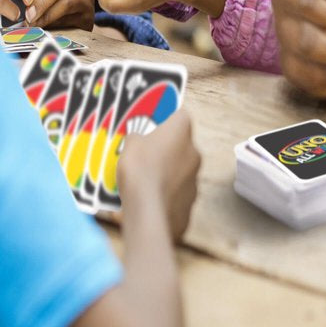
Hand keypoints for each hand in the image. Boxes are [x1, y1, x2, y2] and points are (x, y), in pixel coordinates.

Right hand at [118, 108, 199, 242]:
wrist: (148, 211)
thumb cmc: (139, 170)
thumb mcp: (129, 145)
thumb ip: (137, 138)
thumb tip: (139, 140)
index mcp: (181, 131)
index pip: (180, 115)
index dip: (166, 120)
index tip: (153, 126)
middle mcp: (194, 151)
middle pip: (181, 144)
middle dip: (166, 148)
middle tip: (146, 154)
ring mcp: (195, 178)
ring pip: (181, 169)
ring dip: (168, 172)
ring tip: (146, 180)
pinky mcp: (191, 202)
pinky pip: (178, 193)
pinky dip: (167, 194)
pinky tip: (151, 198)